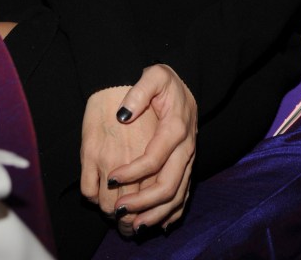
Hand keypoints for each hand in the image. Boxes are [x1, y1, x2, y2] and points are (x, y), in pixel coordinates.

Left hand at [81, 65, 197, 234]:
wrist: (188, 81)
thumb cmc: (165, 80)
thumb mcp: (153, 76)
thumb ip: (138, 92)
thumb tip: (123, 114)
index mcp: (176, 129)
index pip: (154, 159)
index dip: (133, 172)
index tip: (111, 178)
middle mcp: (186, 148)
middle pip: (168, 185)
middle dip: (143, 202)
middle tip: (119, 209)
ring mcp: (189, 159)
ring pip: (177, 196)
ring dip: (156, 213)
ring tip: (134, 225)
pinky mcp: (189, 165)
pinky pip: (185, 195)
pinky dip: (172, 213)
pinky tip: (158, 224)